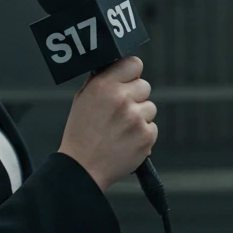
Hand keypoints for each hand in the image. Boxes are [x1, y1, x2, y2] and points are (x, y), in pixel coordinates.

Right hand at [57, 56, 156, 191]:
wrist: (83, 168)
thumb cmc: (81, 134)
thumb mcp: (83, 100)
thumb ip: (102, 82)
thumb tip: (116, 68)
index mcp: (104, 86)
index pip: (134, 64)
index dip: (132, 73)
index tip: (128, 80)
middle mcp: (122, 99)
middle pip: (145, 86)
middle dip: (135, 97)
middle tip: (121, 111)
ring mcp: (136, 118)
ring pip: (150, 108)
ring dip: (140, 116)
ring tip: (120, 129)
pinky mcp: (146, 136)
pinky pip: (152, 127)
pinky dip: (142, 134)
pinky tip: (126, 141)